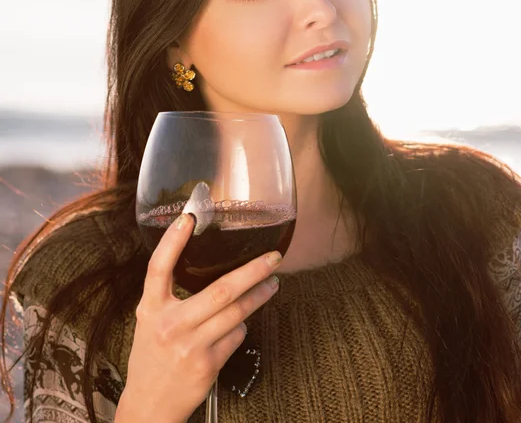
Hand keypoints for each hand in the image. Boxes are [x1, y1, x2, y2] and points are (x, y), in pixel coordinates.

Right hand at [115, 213, 281, 422]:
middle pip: (220, 289)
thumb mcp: (151, 322)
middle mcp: (170, 325)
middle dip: (253, 271)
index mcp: (150, 309)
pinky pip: (237, 336)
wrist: (149, 407)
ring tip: (272, 283)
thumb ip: (170, 296)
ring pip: (237, 312)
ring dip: (259, 296)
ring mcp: (190, 346)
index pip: (158, 268)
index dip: (172, 241)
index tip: (189, 217)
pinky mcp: (208, 365)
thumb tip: (210, 266)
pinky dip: (242, 327)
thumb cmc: (152, 358)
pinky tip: (240, 324)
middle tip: (273, 257)